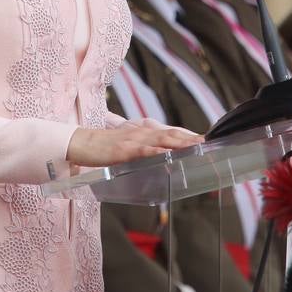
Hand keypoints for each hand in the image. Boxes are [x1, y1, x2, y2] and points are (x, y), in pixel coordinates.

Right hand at [66, 120, 201, 166]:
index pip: (172, 133)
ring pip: (163, 139)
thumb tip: (164, 158)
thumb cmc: (105, 148)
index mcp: (145, 132)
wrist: (81, 143)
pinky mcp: (125, 149)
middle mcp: (143, 133)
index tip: (208, 141)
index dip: (190, 136)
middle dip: (192, 139)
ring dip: (181, 142)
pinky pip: (145, 150)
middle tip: (210, 144)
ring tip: (198, 146)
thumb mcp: (130, 148)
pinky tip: (169, 154)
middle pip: (173, 134)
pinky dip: (158, 151)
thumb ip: (146, 151)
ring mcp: (134, 140)